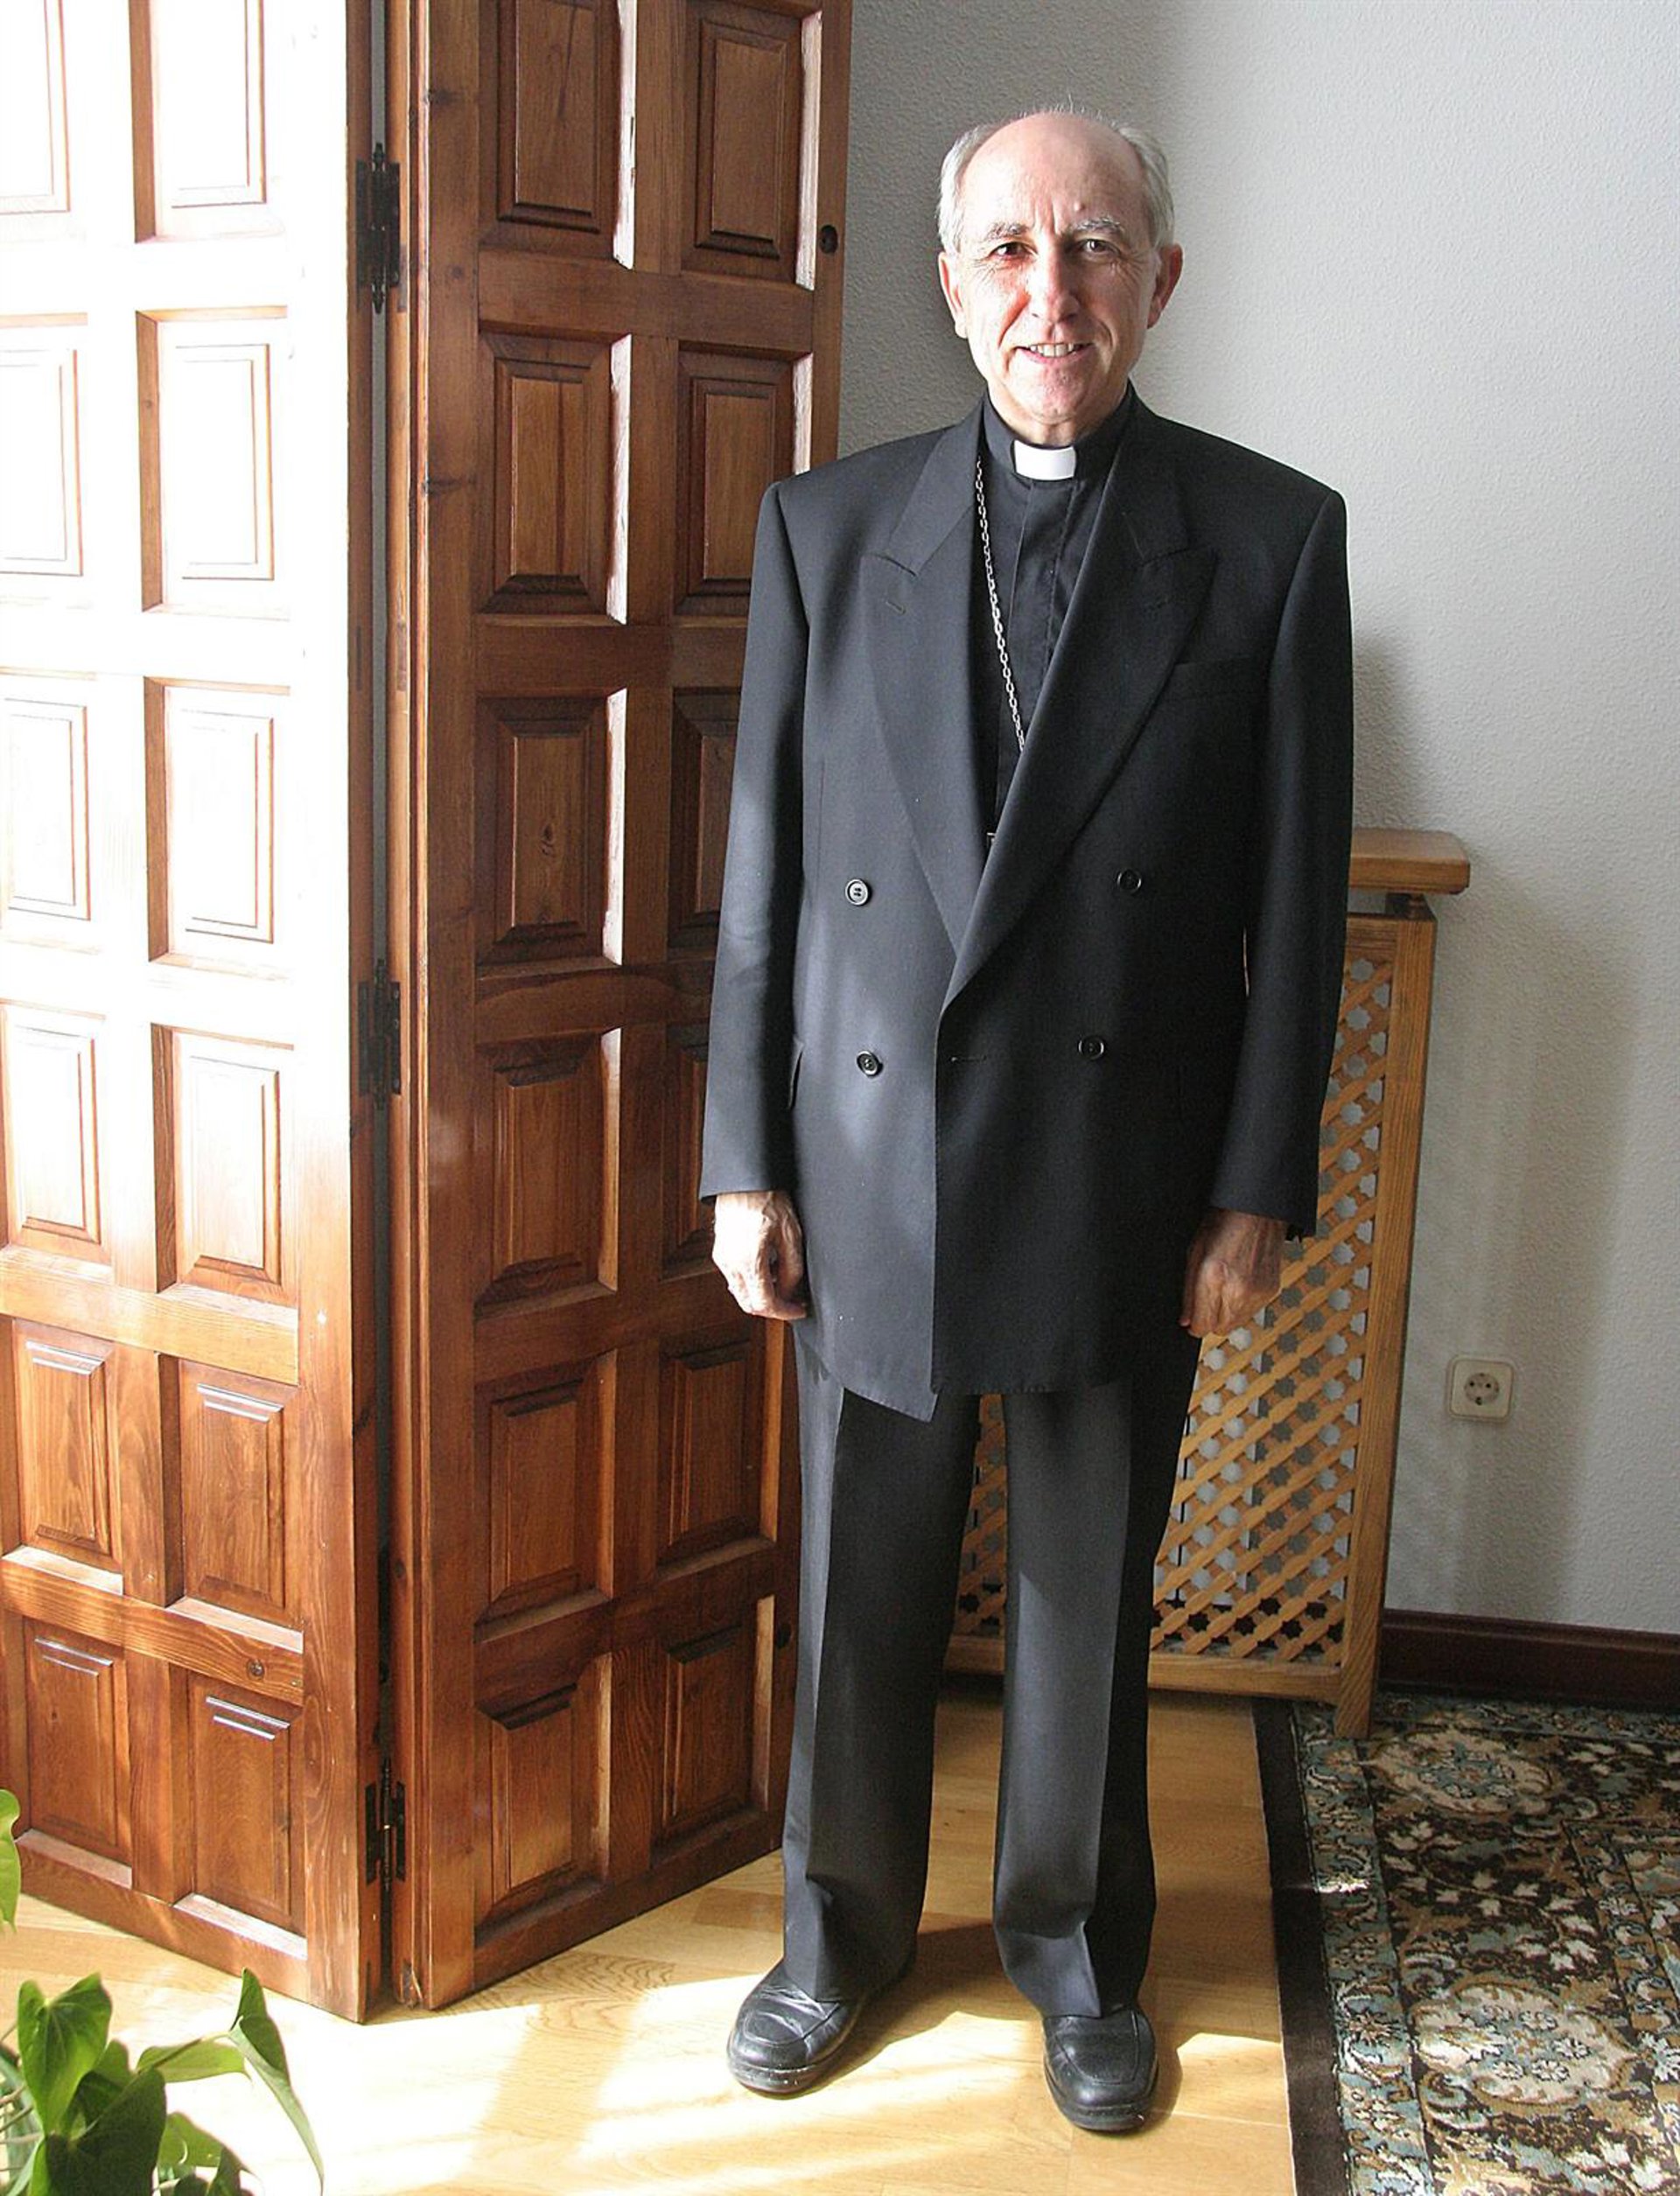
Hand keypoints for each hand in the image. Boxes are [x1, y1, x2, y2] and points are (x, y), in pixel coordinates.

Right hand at [712, 1190, 807, 1320]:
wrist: (745, 1179)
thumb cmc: (767, 1198)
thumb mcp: (791, 1234)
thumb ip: (792, 1269)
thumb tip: (791, 1292)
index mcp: (748, 1261)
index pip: (765, 1304)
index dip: (785, 1312)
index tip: (799, 1310)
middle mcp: (730, 1264)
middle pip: (749, 1304)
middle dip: (773, 1308)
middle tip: (793, 1302)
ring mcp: (722, 1258)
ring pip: (741, 1293)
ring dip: (761, 1296)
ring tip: (783, 1282)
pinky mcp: (720, 1252)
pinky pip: (735, 1278)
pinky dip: (751, 1283)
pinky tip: (767, 1270)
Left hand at [1180, 1208, 1285, 1336]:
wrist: (1258, 1211)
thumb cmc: (1223, 1224)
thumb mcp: (1195, 1252)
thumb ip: (1189, 1291)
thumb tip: (1186, 1320)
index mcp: (1214, 1277)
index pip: (1202, 1325)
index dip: (1194, 1324)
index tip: (1192, 1319)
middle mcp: (1237, 1289)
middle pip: (1219, 1329)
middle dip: (1211, 1319)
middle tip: (1208, 1299)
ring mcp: (1257, 1292)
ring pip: (1237, 1323)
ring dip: (1228, 1313)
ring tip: (1225, 1286)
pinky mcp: (1271, 1290)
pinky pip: (1252, 1312)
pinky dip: (1243, 1304)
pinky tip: (1240, 1282)